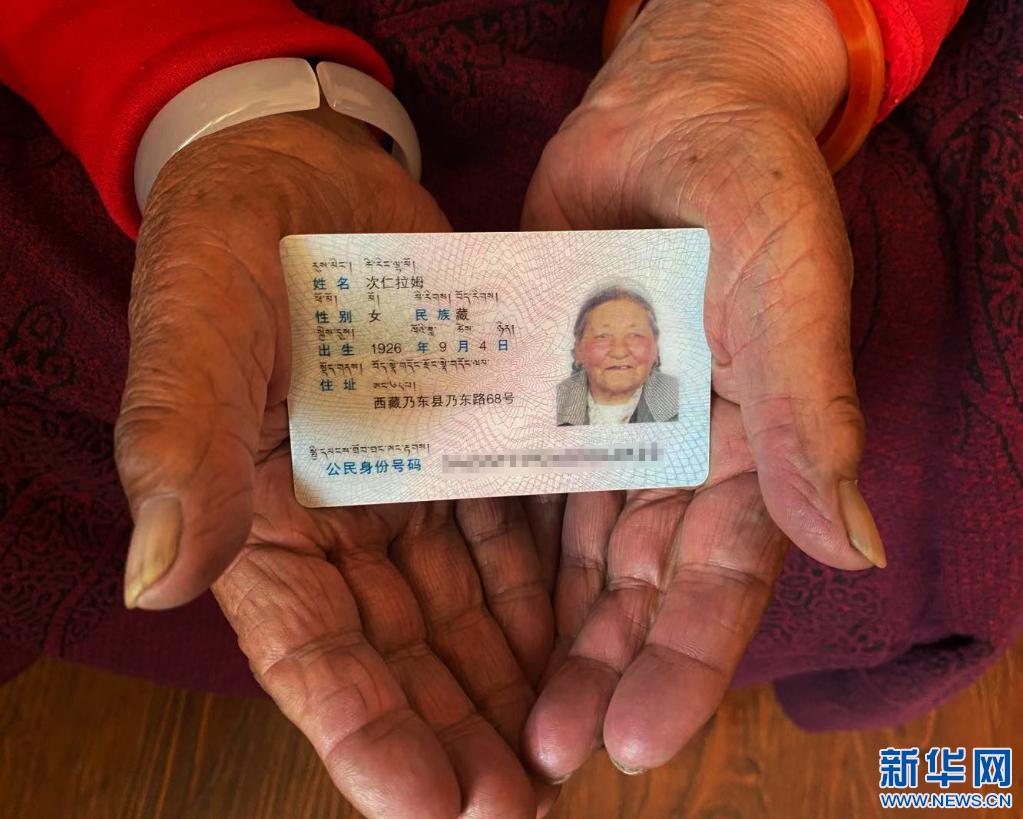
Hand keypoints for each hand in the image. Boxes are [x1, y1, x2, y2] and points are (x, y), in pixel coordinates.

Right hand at [114, 112, 559, 815]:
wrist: (309, 171)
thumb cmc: (231, 243)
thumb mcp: (198, 324)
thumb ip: (181, 438)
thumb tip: (160, 575)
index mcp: (265, 521)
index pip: (312, 651)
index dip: (363, 732)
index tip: (426, 803)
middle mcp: (346, 525)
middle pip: (405, 653)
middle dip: (459, 732)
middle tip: (520, 804)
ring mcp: (418, 492)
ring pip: (470, 611)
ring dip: (514, 683)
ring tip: (566, 753)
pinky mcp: (477, 448)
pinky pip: (519, 537)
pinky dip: (550, 595)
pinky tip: (590, 642)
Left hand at [521, 0, 884, 776]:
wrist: (663, 113)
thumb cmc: (744, 181)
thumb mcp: (786, 280)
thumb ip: (811, 407)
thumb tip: (850, 545)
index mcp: (751, 451)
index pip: (722, 579)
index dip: (685, 662)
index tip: (641, 740)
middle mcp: (677, 460)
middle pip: (639, 591)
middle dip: (600, 674)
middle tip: (544, 755)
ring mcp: (606, 436)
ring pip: (573, 560)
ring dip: (541, 639)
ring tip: (494, 720)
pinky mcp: (545, 404)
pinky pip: (518, 487)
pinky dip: (494, 551)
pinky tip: (452, 610)